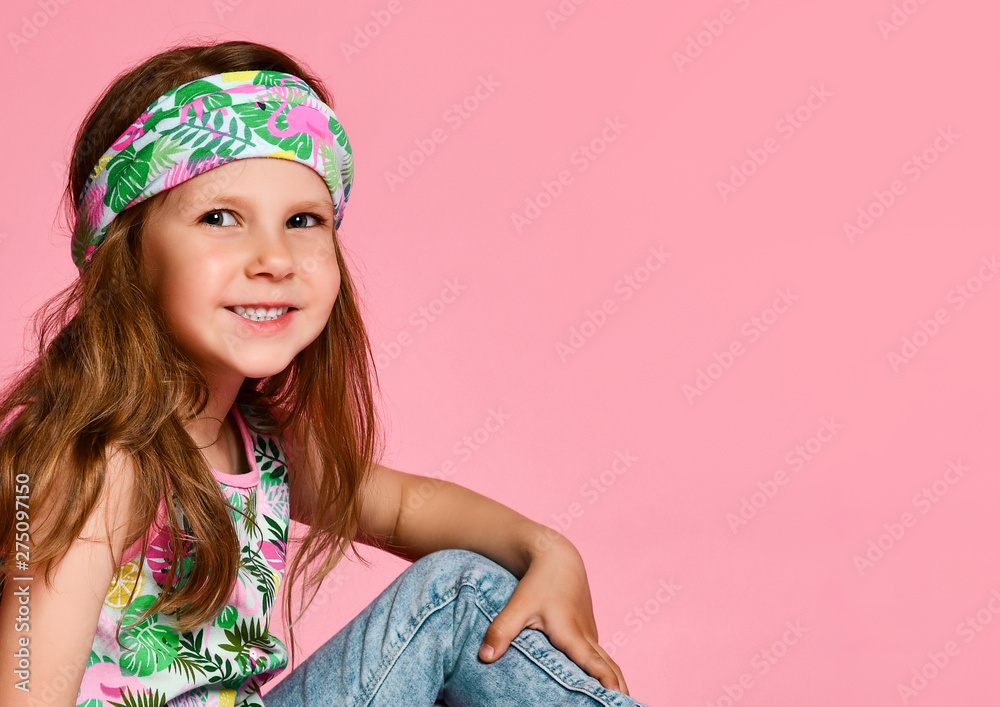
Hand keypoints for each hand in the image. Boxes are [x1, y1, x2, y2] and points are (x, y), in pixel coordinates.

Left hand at [477, 529, 629, 694]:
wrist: (557, 557)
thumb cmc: (539, 581)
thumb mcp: (518, 605)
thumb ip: (502, 631)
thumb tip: (484, 658)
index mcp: (572, 633)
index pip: (594, 663)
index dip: (606, 681)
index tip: (617, 696)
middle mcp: (586, 635)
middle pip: (609, 667)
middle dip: (620, 689)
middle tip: (626, 706)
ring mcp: (589, 633)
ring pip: (605, 661)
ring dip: (613, 681)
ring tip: (616, 702)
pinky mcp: (586, 630)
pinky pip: (599, 655)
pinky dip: (604, 671)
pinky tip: (599, 686)